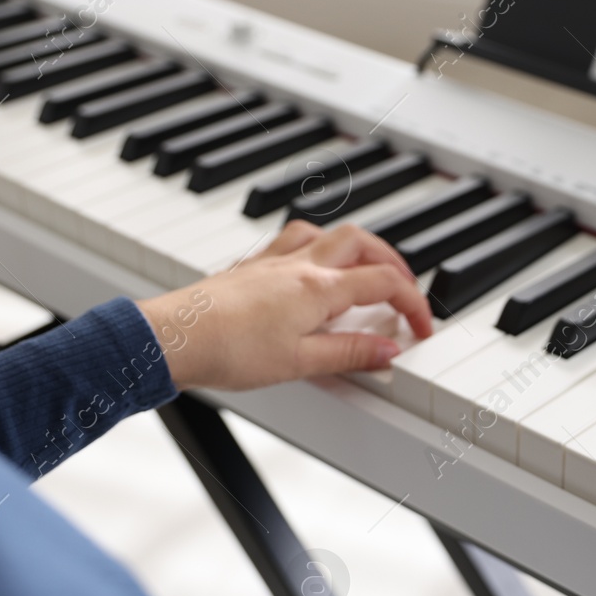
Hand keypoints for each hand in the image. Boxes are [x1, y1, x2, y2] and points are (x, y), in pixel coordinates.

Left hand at [136, 221, 432, 391]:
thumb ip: (349, 353)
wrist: (172, 338)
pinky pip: (294, 241)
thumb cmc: (227, 350)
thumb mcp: (300, 363)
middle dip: (393, 262)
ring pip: (326, 233)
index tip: (423, 327)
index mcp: (318, 287)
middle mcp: (299, 264)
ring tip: (365, 271)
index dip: (413, 303)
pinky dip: (318, 248)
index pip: (384, 283)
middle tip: (404, 289)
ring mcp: (272, 261)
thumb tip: (389, 350)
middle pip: (362, 243)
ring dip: (355, 247)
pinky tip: (312, 270)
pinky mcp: (250, 268)